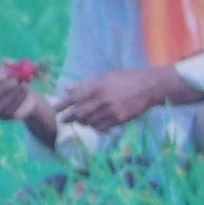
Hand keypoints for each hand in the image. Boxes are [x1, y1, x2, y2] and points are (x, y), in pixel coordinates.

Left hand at [55, 63, 201, 134]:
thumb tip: (67, 89)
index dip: (61, 105)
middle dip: (68, 117)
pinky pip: (100, 127)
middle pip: (78, 113)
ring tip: (81, 120)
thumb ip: (85, 84)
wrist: (148, 87)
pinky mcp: (118, 120)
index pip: (73, 98)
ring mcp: (110, 111)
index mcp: (96, 86)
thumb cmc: (125, 79)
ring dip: (82, 122)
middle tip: (64, 119)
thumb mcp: (104, 77)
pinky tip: (94, 123)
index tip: (54, 109)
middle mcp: (101, 99)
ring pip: (88, 122)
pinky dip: (94, 126)